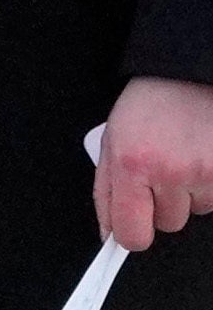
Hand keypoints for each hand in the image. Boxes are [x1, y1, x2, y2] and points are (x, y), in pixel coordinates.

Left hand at [101, 77, 212, 252]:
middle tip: (163, 169)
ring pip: (196, 211)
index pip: (132, 234)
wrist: (188, 75)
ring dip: (190, 192)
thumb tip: (110, 233)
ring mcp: (206, 171)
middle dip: (164, 203)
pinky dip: (210, 183)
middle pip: (168, 224)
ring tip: (185, 156)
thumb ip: (106, 192)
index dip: (133, 235)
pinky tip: (203, 155)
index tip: (135, 228)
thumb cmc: (150, 106)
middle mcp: (171, 171)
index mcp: (132, 165)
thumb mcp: (112, 143)